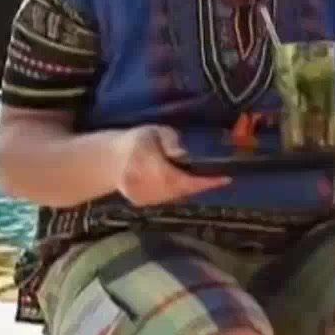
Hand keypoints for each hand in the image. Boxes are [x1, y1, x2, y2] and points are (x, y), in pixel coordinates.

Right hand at [113, 125, 230, 205]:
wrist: (109, 160)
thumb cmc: (135, 142)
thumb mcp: (152, 131)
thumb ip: (168, 140)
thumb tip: (182, 153)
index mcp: (144, 163)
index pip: (177, 176)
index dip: (203, 181)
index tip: (225, 179)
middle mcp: (142, 184)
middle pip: (179, 188)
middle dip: (201, 184)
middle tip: (220, 178)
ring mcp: (141, 197)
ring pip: (174, 195)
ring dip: (191, 188)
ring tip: (207, 180)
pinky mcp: (141, 203)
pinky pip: (167, 198)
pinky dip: (179, 192)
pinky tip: (187, 183)